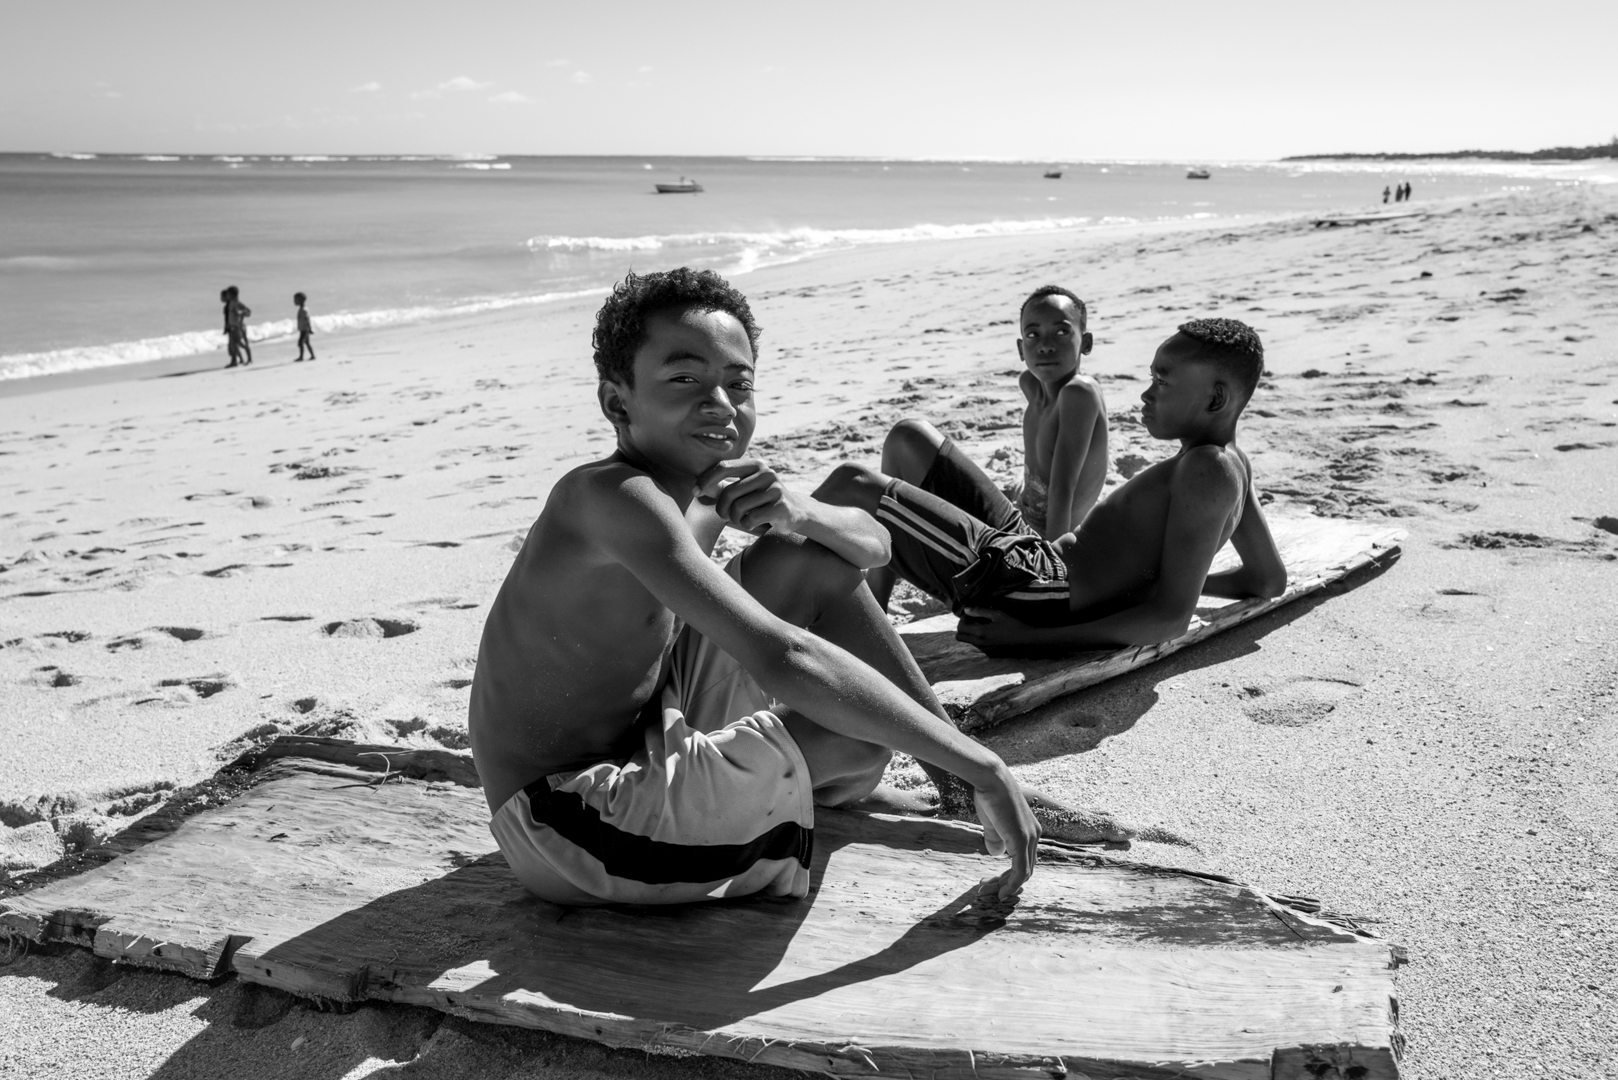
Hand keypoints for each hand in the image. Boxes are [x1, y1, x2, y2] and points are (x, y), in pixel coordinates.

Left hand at [695, 458, 805, 535]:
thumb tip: (696, 488)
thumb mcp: (743, 488)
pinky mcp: (781, 507)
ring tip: (742, 519)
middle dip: (721, 508)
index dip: (705, 479)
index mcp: (755, 464)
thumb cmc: (760, 500)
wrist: (794, 512)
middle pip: (729, 492)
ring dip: (735, 519)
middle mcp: (767, 473)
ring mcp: (776, 490)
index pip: (723, 467)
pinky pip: (750, 519)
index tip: (695, 492)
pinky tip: (753, 524)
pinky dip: (746, 525)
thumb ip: (722, 486)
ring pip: (738, 508)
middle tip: (724, 515)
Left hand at [955, 607, 1035, 650]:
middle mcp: (979, 644)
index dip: (963, 619)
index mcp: (980, 633)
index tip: (971, 614)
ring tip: (985, 625)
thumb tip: (966, 609)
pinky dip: (979, 639)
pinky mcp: (990, 654)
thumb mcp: (997, 614)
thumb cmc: (1013, 625)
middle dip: (963, 627)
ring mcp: (984, 650)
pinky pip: (978, 646)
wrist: (1026, 641)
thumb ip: (980, 611)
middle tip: (974, 620)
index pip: (960, 628)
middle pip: (959, 637)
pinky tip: (991, 633)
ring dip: (972, 633)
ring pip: (969, 641)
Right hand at [970, 766, 1039, 899]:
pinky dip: (1012, 884)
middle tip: (985, 890)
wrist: (990, 779)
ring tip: (986, 891)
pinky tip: (1001, 892)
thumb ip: (996, 839)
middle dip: (1005, 883)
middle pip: (1025, 870)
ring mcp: (1030, 838)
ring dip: (1005, 886)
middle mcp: (1035, 835)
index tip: (991, 882)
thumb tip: (996, 854)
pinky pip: (1020, 870)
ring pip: (1023, 873)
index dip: (1009, 875)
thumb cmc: (989, 795)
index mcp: (1030, 831)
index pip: (1024, 860)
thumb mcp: (992, 822)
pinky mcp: (1021, 840)